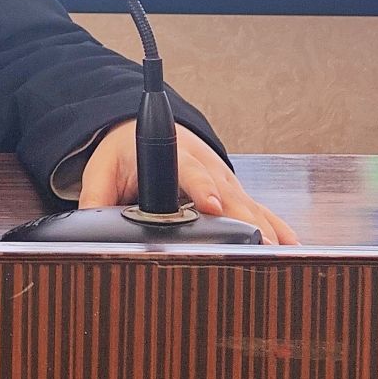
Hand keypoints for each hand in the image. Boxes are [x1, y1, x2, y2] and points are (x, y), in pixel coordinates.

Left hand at [80, 120, 298, 244]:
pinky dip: (273, 224)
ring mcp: (221, 177)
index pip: (188, 170)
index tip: (211, 204)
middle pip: (226, 190)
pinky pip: (256, 207)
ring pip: (246, 200)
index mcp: (171, 152)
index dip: (201, 187)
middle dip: (242, 216)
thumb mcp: (101, 168)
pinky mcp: (231, 190)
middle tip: (258, 241)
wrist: (137, 129)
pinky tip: (289, 243)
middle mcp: (203, 163)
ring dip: (262, 224)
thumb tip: (89, 226)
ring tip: (278, 250)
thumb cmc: (122, 150)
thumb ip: (95, 197)